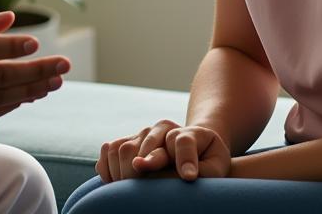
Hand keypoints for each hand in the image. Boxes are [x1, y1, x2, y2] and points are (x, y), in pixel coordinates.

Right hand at [97, 120, 230, 181]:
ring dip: (122, 172)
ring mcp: (142, 133)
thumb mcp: (214, 166)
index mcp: (187, 133)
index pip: (183, 141)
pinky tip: (114, 184)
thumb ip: (205, 171)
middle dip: (142, 172)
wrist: (193, 150)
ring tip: (127, 192)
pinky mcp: (128, 139)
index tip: (188, 177)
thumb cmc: (205, 162)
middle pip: (144, 146)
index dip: (185, 159)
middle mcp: (161, 128)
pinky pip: (109, 149)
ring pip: (122, 148)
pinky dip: (107, 167)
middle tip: (142, 194)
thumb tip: (187, 179)